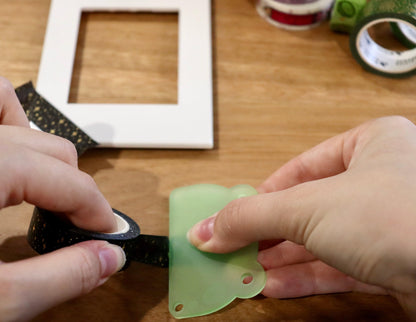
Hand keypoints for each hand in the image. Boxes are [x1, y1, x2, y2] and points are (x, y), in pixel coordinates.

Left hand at [0, 76, 124, 320]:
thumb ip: (65, 276)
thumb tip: (107, 257)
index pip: (73, 182)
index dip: (99, 214)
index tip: (105, 237)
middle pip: (52, 145)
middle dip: (72, 186)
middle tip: (72, 225)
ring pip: (4, 106)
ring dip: (30, 142)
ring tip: (30, 184)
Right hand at [188, 116, 415, 317]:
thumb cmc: (398, 216)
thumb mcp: (307, 207)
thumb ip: (252, 217)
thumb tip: (206, 230)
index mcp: (373, 144)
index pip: (301, 168)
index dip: (263, 194)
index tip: (234, 216)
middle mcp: (385, 181)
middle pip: (309, 208)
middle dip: (268, 233)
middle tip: (234, 248)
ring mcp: (392, 225)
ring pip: (324, 241)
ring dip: (281, 259)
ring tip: (246, 271)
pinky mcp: (397, 264)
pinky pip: (340, 267)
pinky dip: (304, 277)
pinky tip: (273, 286)